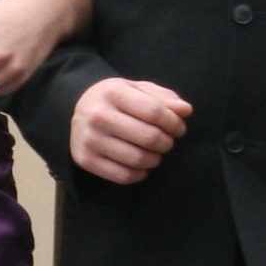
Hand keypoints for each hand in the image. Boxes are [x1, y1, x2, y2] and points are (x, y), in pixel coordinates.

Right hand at [69, 77, 190, 184]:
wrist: (79, 108)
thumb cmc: (117, 99)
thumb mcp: (139, 90)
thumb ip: (164, 98)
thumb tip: (185, 110)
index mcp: (113, 93)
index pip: (154, 112)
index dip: (173, 123)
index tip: (178, 128)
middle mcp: (98, 116)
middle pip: (148, 137)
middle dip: (166, 143)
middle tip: (166, 142)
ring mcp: (90, 139)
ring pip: (138, 159)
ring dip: (155, 159)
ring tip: (154, 153)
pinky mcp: (85, 159)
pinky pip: (123, 176)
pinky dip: (139, 174)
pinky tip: (141, 165)